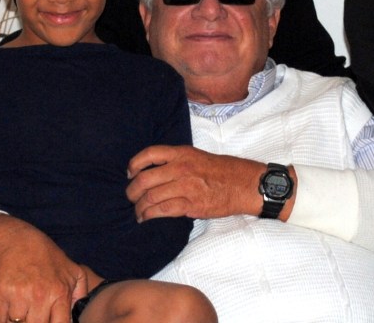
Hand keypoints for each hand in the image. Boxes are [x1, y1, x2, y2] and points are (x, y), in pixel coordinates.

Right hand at [0, 222, 89, 322]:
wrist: (20, 242)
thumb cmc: (48, 259)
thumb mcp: (72, 271)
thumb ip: (79, 294)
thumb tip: (77, 316)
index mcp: (60, 292)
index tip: (49, 322)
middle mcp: (41, 295)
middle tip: (34, 316)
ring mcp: (20, 294)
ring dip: (17, 322)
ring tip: (22, 312)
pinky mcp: (2, 292)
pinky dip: (2, 318)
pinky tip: (8, 310)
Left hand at [127, 145, 266, 220]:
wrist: (244, 184)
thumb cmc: (224, 171)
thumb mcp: (199, 156)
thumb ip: (178, 161)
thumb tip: (155, 172)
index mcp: (182, 153)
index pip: (149, 154)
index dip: (134, 164)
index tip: (129, 173)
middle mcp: (181, 168)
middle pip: (144, 179)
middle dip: (132, 192)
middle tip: (131, 198)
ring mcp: (186, 186)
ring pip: (150, 197)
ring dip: (139, 208)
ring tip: (138, 213)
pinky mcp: (191, 204)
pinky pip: (162, 210)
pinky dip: (150, 216)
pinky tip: (147, 219)